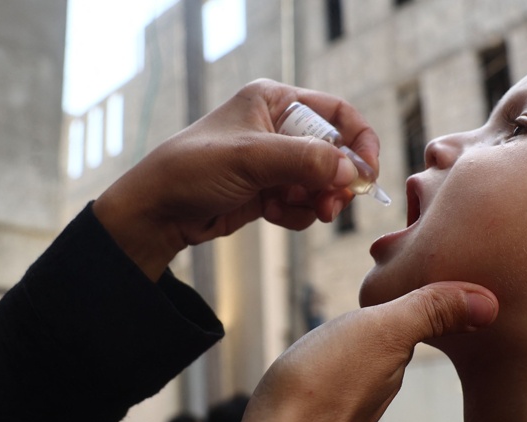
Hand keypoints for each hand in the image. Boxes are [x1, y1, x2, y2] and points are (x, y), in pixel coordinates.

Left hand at [92, 79, 380, 279]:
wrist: (159, 211)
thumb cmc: (194, 169)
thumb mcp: (252, 158)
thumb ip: (306, 161)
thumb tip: (352, 172)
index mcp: (275, 101)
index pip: (338, 114)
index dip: (360, 141)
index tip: (367, 173)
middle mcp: (280, 127)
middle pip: (336, 154)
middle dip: (334, 182)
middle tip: (330, 206)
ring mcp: (276, 161)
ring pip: (323, 184)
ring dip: (314, 202)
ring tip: (288, 209)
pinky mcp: (271, 191)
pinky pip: (305, 204)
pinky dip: (296, 213)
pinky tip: (270, 213)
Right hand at [202, 282, 498, 421]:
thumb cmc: (323, 390)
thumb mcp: (381, 333)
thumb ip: (429, 311)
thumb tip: (492, 301)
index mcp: (395, 361)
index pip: (421, 324)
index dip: (431, 304)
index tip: (443, 285)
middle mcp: (375, 386)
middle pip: (392, 345)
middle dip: (399, 324)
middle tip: (403, 293)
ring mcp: (340, 405)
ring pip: (360, 364)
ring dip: (363, 347)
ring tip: (362, 325)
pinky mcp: (308, 418)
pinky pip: (327, 383)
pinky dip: (330, 367)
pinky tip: (317, 363)